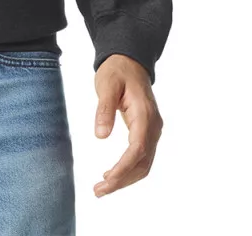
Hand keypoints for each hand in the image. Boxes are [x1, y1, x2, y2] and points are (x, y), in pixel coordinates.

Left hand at [93, 54, 163, 197]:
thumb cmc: (117, 71)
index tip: (106, 181)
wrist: (129, 61)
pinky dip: (129, 169)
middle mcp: (153, 125)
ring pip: (144, 163)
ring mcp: (153, 130)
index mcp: (145, 114)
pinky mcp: (147, 132)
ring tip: (102, 187)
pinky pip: (142, 157)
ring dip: (125, 178)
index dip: (123, 169)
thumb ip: (104, 109)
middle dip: (122, 180)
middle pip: (142, 162)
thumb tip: (100, 136)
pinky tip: (112, 174)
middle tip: (98, 191)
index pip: (137, 149)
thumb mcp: (106, 84)